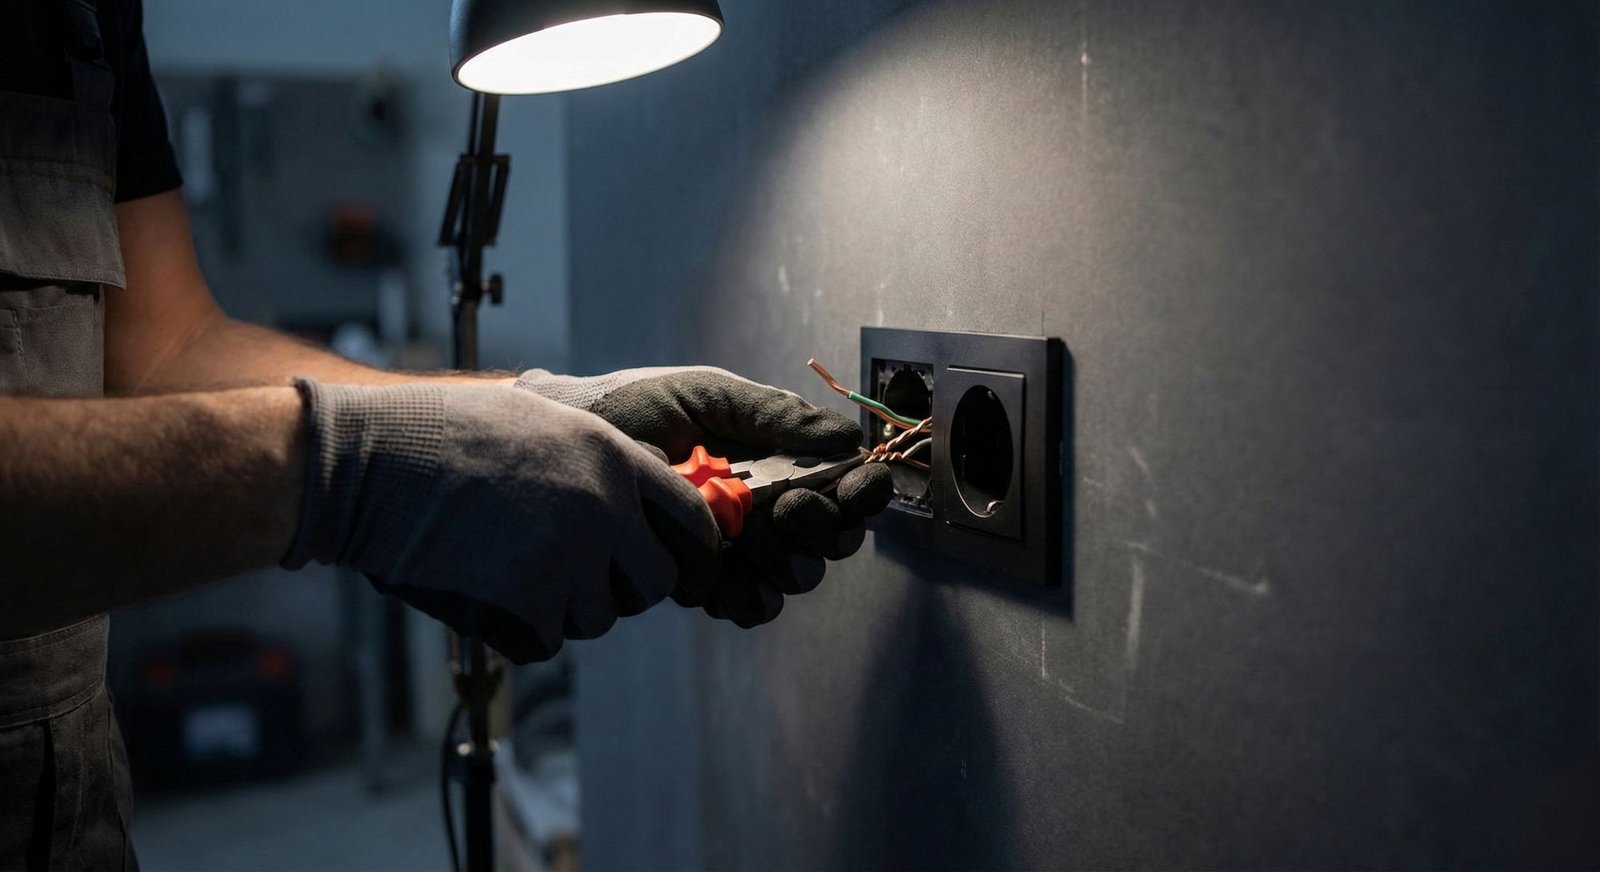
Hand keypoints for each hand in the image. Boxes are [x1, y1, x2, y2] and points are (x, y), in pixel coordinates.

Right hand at [282, 378, 719, 662]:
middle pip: (657, 582)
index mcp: (612, 458)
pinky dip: (524, 631)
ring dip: (568, 608)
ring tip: (514, 570)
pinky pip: (549, 641)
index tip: (673, 558)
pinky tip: (487, 592)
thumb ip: (597, 458)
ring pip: (601, 617)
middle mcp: (603, 510)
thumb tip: (638, 498)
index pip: (691, 516)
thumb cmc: (442, 434)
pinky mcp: (525, 608)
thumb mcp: (540, 417)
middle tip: (586, 579)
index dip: (689, 544)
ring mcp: (566, 562)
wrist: (369, 464)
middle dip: (628, 587)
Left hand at [516, 366, 894, 626]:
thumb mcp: (709, 396)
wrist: (567, 442)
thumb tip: (846, 437)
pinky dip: (744, 598)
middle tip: (786, 509)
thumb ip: (774, 414)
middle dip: (818, 528)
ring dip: (781, 565)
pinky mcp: (703, 579)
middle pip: (830, 539)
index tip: (852, 486)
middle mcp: (770, 507)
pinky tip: (726, 583)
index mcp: (780, 459)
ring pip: (792, 578)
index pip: (845, 485)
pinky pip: (745, 605)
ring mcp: (739, 549)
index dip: (860, 492)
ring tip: (747, 543)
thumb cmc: (636, 407)